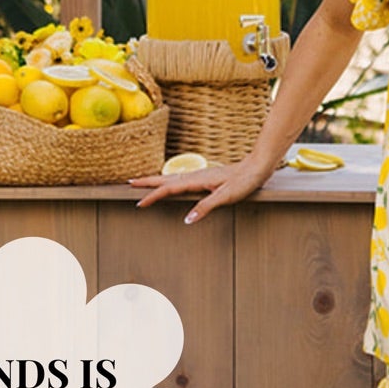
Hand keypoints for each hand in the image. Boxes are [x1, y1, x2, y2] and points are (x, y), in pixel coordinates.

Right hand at [130, 157, 271, 221]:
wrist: (258, 166)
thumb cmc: (245, 181)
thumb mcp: (226, 197)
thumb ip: (206, 207)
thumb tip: (187, 220)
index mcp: (198, 181)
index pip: (169, 188)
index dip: (153, 196)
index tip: (138, 203)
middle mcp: (197, 176)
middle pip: (166, 179)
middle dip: (148, 182)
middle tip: (130, 183)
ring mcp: (201, 175)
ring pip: (173, 177)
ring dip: (157, 180)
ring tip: (144, 182)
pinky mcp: (207, 177)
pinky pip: (182, 179)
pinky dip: (170, 181)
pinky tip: (172, 184)